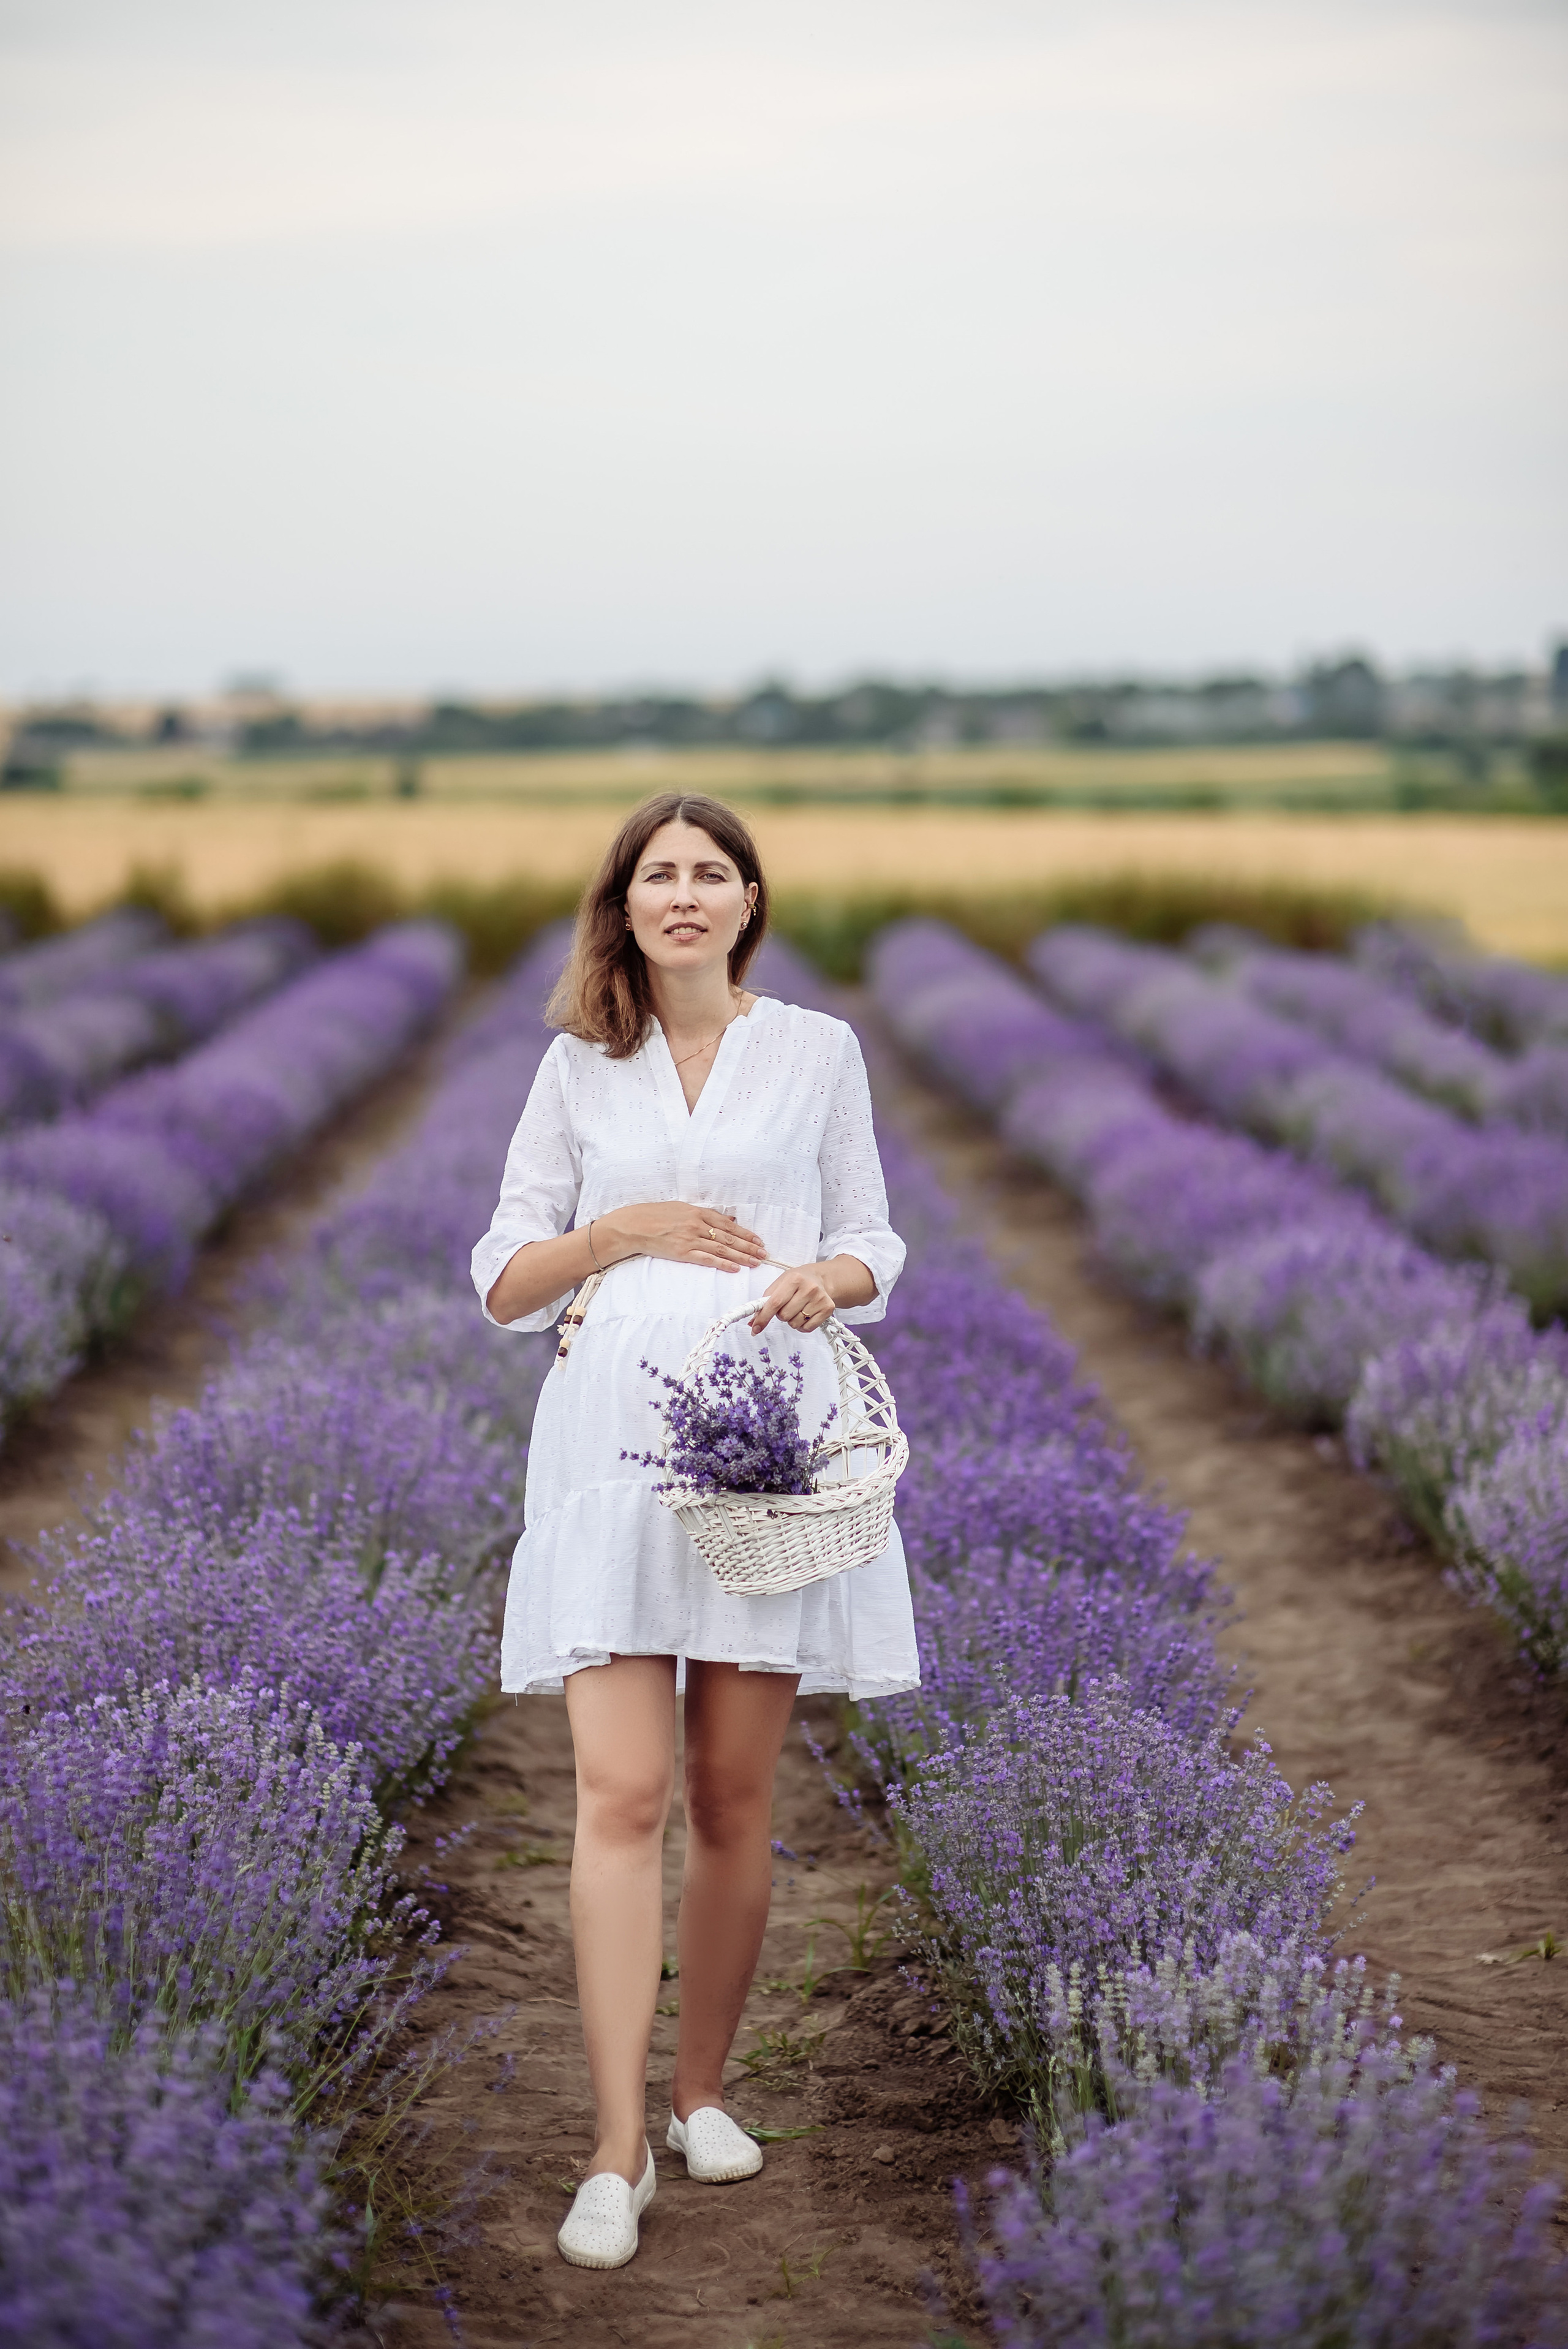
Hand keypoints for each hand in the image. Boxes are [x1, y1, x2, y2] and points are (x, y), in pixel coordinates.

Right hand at [597, 1201, 766, 1273]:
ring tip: (755, 1262)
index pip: (728, 1225)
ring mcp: (690, 1239)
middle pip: (729, 1237)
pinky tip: (735, 1268)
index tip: (758, 1240)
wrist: (634, 1226)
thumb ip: (703, 1215)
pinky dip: (722, 1263)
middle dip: (749, 1246)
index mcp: (698, 1212)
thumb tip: (726, 1221)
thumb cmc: (655, 1215)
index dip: (745, 1233)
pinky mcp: (682, 1253)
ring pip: (722, 1249)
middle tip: (764, 1253)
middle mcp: (697, 1225)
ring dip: (741, 1256)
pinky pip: (707, 1259)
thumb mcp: (681, 1208)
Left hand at [750, 1263, 835, 1334]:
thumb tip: (753, 1322)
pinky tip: (805, 1314)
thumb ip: (765, 1301)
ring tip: (797, 1308)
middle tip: (787, 1305)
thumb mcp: (780, 1283)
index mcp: (794, 1279)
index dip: (763, 1317)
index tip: (755, 1328)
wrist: (821, 1278)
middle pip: (784, 1316)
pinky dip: (802, 1325)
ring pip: (794, 1324)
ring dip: (792, 1320)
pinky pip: (806, 1328)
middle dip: (781, 1314)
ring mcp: (820, 1299)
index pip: (775, 1303)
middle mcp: (809, 1288)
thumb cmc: (798, 1281)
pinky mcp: (827, 1309)